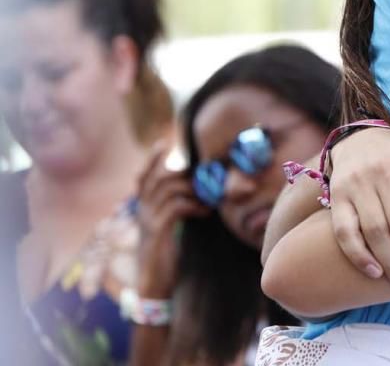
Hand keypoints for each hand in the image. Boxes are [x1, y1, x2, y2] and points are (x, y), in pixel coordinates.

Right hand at [135, 145, 208, 298]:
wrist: (153, 286)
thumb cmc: (165, 256)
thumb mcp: (167, 229)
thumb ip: (174, 210)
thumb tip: (196, 194)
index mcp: (143, 208)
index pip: (142, 177)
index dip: (151, 160)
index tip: (163, 142)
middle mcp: (142, 211)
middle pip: (157, 177)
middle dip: (180, 170)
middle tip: (202, 172)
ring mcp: (148, 221)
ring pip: (168, 189)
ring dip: (192, 188)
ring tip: (208, 196)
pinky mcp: (157, 232)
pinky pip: (175, 208)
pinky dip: (193, 205)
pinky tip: (204, 212)